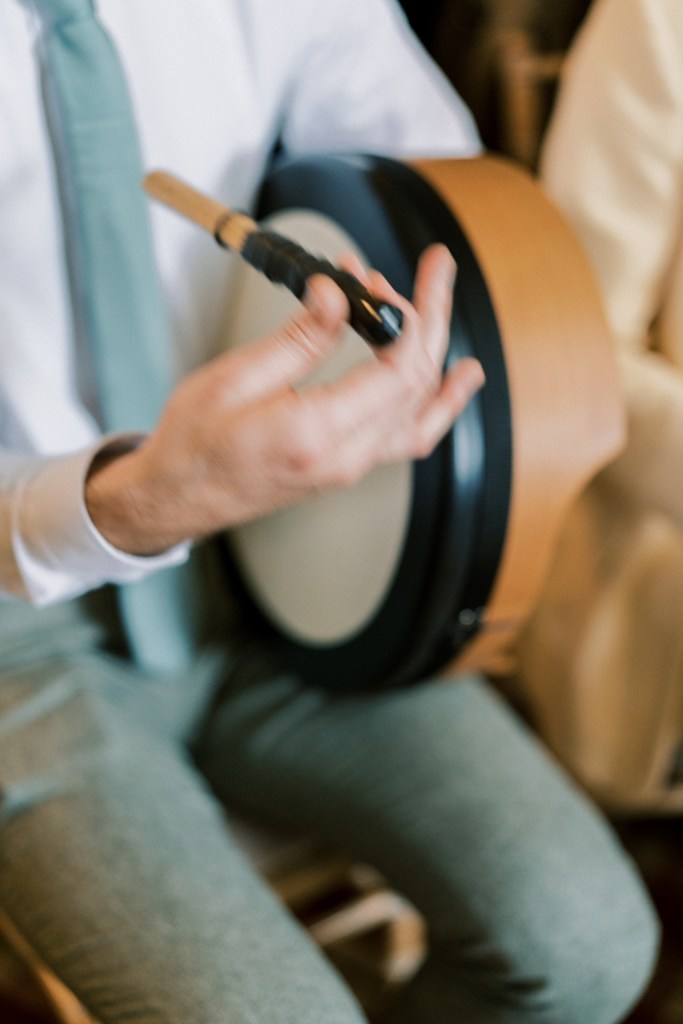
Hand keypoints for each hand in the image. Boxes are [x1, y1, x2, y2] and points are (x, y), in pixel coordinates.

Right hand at [85, 244, 484, 554]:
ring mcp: (351, 466)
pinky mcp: (347, 464)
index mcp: (316, 434)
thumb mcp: (235, 378)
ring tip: (442, 304)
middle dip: (429, 318)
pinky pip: (409, 435)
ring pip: (422, 410)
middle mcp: (345, 457)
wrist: (176, 498)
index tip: (383, 278)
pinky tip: (456, 380)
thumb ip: (299, 338)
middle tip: (432, 268)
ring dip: (437, 351)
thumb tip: (339, 296)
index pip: (397, 371)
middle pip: (418, 383)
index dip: (404, 316)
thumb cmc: (193, 445)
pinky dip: (438, 403)